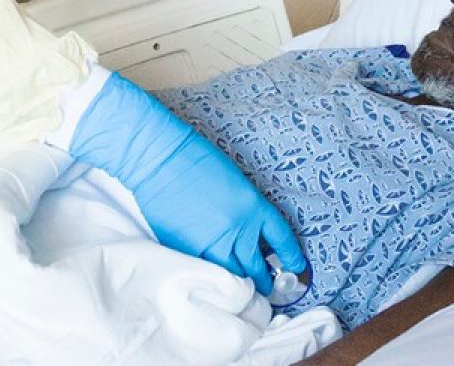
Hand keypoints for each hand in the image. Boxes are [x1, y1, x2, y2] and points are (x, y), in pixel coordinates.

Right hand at [68, 73, 305, 294]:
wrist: (158, 159)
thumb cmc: (194, 159)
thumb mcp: (234, 182)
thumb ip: (244, 210)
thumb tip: (247, 234)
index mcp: (253, 206)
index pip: (281, 238)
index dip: (290, 255)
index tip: (295, 265)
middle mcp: (238, 230)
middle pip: (258, 267)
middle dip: (265, 281)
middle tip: (268, 288)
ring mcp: (212, 244)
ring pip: (233, 277)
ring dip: (240, 287)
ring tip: (245, 292)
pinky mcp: (187, 252)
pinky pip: (206, 273)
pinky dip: (213, 279)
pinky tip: (215, 281)